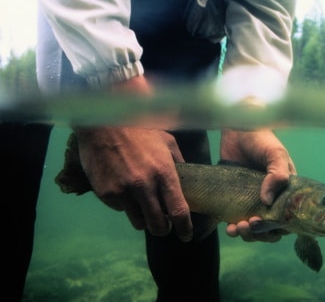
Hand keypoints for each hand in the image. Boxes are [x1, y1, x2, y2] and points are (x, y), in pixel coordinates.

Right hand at [73, 126, 193, 241]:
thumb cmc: (139, 129)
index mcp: (164, 173)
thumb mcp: (166, 141)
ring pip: (138, 222)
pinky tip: (125, 190)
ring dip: (144, 219)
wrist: (103, 123)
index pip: (178, 210)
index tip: (186, 236)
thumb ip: (178, 162)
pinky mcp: (106, 194)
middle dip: (163, 229)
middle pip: (157, 224)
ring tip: (144, 207)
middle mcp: (144, 186)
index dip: (184, 228)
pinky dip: (126, 206)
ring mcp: (123, 191)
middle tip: (164, 226)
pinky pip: (120, 210)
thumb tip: (187, 177)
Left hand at [220, 129, 295, 241]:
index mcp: (287, 191)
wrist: (236, 128)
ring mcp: (253, 200)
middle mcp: (272, 199)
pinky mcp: (236, 199)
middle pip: (271, 228)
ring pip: (254, 228)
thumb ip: (278, 174)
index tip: (266, 224)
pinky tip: (229, 227)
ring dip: (247, 233)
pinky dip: (234, 228)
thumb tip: (267, 201)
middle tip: (248, 224)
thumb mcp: (275, 153)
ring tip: (237, 227)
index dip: (278, 226)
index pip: (288, 218)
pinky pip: (237, 220)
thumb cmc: (261, 139)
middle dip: (260, 232)